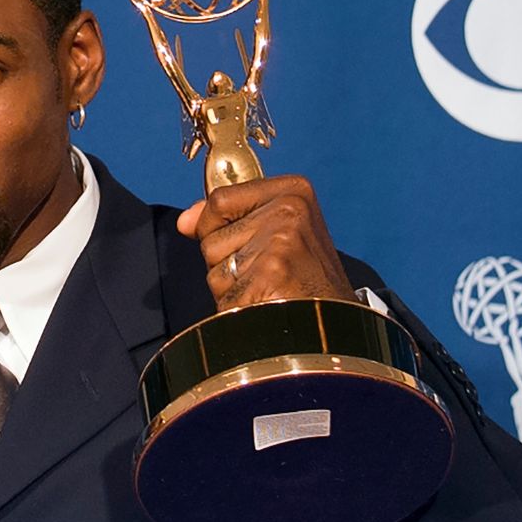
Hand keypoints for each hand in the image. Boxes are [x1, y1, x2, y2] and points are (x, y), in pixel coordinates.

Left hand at [177, 175, 354, 310]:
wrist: (335, 330)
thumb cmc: (306, 284)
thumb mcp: (275, 234)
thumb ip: (227, 218)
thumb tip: (185, 220)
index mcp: (293, 191)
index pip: (218, 199)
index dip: (217, 227)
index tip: (249, 244)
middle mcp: (290, 209)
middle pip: (211, 233)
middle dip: (225, 261)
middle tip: (266, 273)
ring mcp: (281, 241)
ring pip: (213, 263)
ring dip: (230, 286)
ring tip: (268, 290)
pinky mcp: (272, 273)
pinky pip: (223, 292)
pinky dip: (235, 308)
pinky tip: (266, 307)